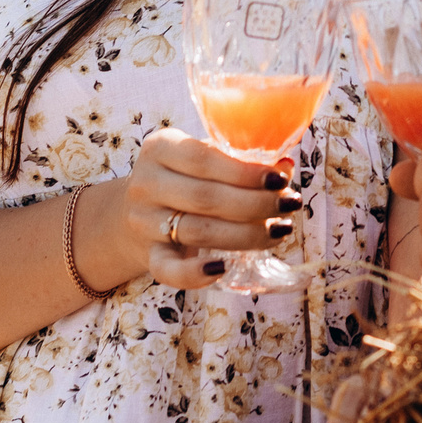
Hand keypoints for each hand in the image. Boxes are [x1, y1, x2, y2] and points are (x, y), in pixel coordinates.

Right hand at [112, 126, 299, 290]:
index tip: (280, 179)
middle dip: (255, 203)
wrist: (132, 211)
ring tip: (280, 231)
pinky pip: (168, 270)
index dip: (245, 171)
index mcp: (160, 148)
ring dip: (245, 235)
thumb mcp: (202, 158)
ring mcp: (144, 222)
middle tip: (289, 205)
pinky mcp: (147, 255)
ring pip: (198, 232)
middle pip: (205, 197)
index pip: (204, 158)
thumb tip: (285, 167)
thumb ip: (239, 160)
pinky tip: (223, 268)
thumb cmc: (182, 178)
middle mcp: (146, 183)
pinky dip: (194, 274)